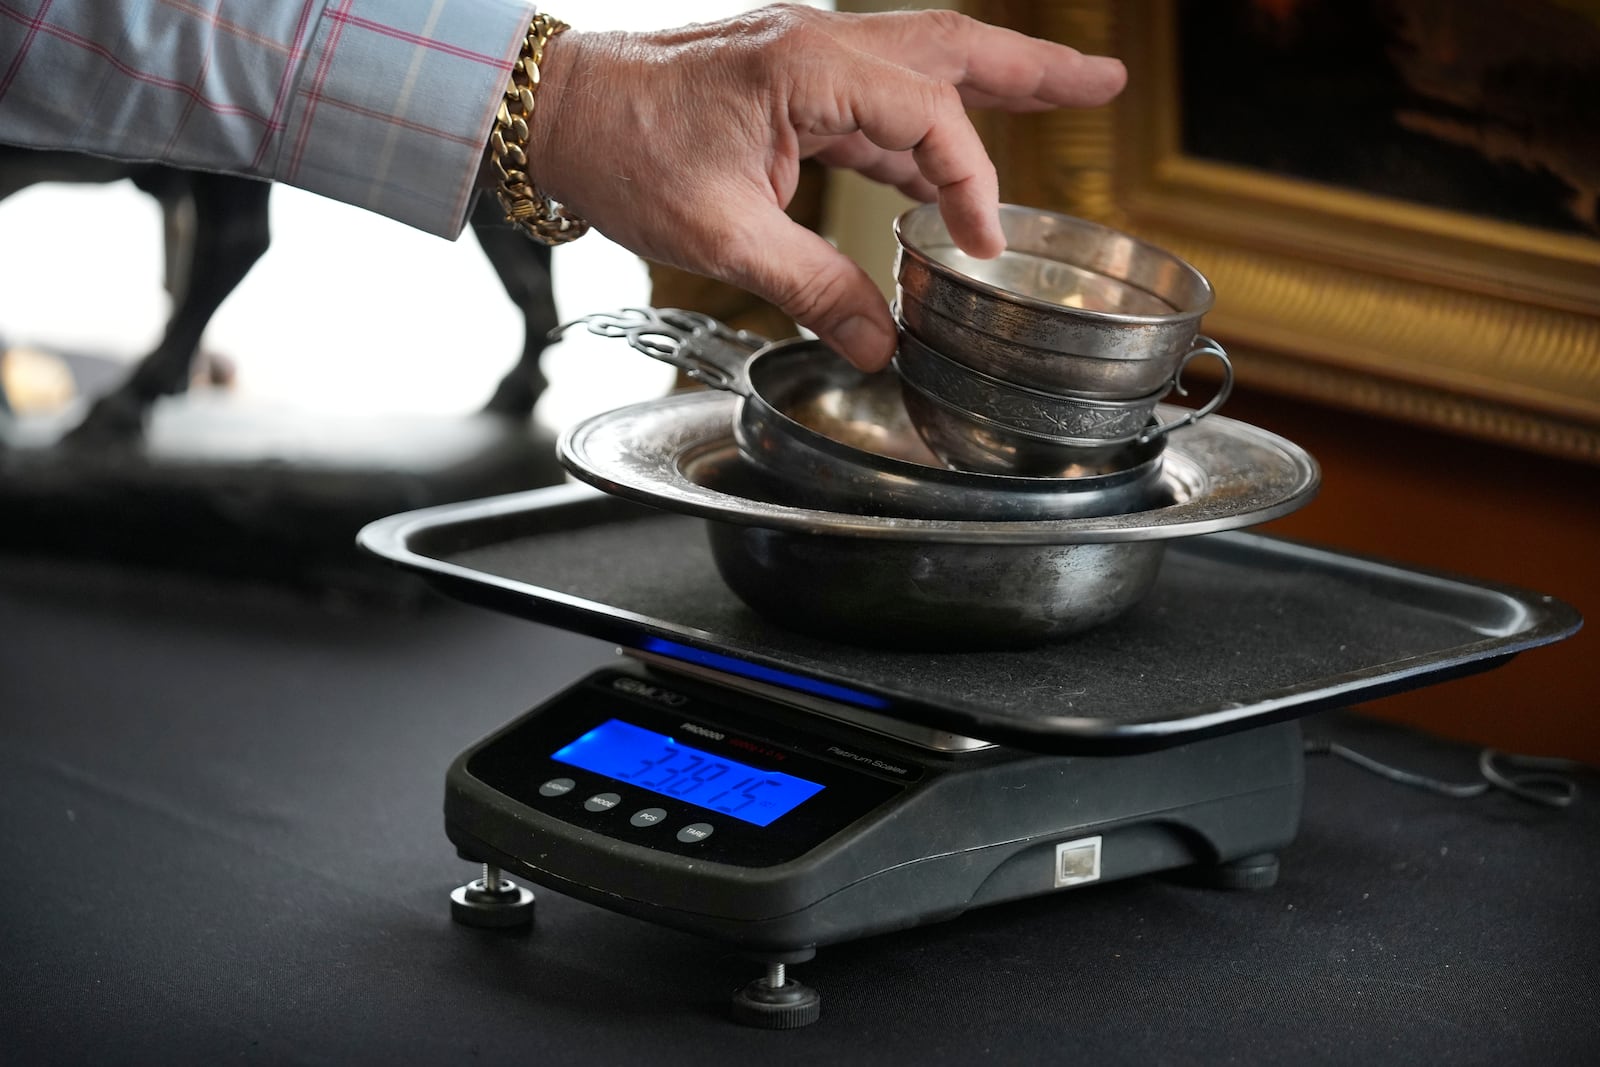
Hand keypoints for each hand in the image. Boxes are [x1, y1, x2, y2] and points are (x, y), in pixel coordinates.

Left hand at [528, 4, 1125, 370]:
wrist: (549, 110)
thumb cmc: (619, 151)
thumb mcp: (721, 236)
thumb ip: (812, 287)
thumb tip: (881, 341)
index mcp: (807, 66)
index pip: (929, 117)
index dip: (970, 184)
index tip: (984, 245)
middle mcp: (817, 47)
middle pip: (952, 50)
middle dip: (1033, 68)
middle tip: (1106, 79)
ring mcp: (802, 61)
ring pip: (919, 69)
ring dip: (990, 88)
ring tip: (1062, 96)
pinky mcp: (785, 84)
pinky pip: (874, 103)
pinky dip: (918, 135)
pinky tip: (943, 170)